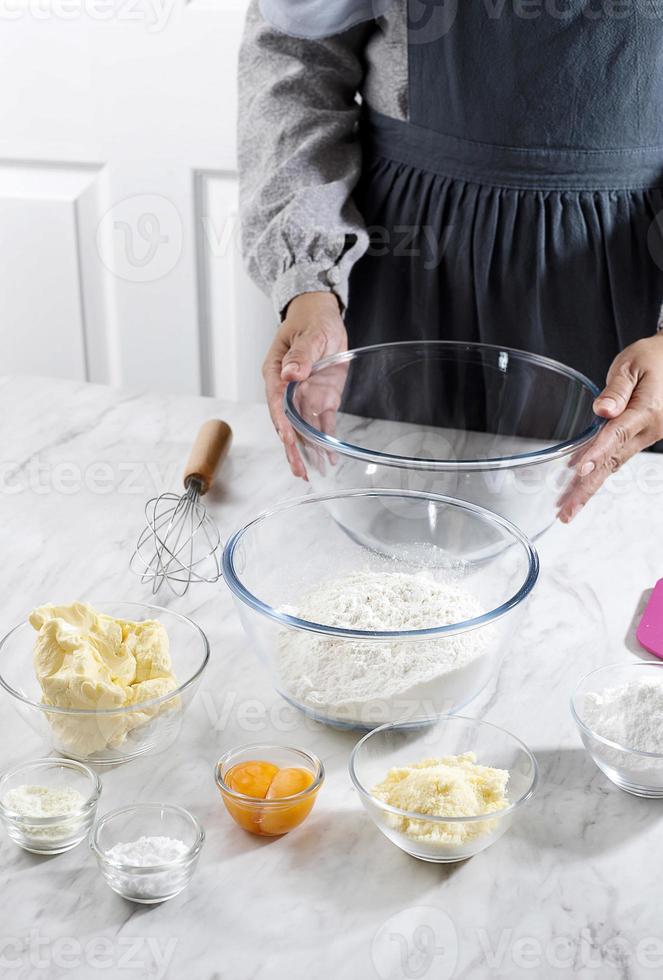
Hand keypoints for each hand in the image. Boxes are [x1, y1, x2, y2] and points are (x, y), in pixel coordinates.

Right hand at [262, 291, 346, 477]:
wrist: (322, 315)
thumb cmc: (311, 320)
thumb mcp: (309, 333)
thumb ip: (301, 354)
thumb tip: (291, 373)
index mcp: (276, 373)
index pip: (276, 402)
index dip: (281, 422)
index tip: (287, 439)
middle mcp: (288, 390)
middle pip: (287, 423)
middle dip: (292, 448)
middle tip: (299, 471)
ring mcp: (304, 396)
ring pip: (303, 428)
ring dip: (308, 450)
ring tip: (313, 473)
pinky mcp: (321, 399)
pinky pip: (323, 422)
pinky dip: (326, 439)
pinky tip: (330, 457)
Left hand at [557, 334, 662, 521]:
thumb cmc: (653, 358)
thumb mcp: (632, 365)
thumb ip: (617, 389)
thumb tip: (603, 409)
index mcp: (646, 411)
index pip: (616, 435)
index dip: (596, 453)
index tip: (580, 471)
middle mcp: (647, 429)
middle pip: (612, 462)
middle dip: (587, 488)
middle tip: (566, 511)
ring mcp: (645, 436)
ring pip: (613, 465)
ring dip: (589, 487)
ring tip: (567, 507)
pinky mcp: (640, 437)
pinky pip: (617, 457)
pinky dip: (598, 471)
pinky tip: (578, 481)